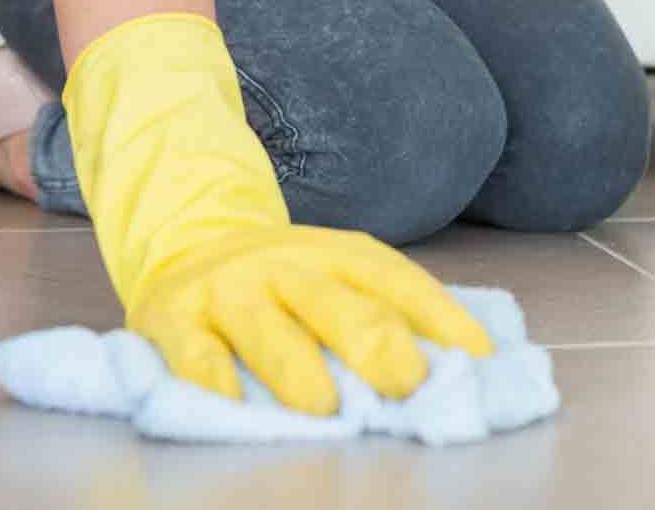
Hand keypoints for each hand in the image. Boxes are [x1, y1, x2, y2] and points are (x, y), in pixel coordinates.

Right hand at [127, 222, 492, 416]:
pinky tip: (234, 408)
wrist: (188, 244)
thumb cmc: (284, 283)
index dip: (441, 319)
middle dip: (378, 344)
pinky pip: (196, 353)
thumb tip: (458, 370)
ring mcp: (231, 289)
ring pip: (269, 329)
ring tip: (326, 409)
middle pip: (338, 303)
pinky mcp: (175, 317)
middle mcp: (286, 264)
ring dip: (300, 370)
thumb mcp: (336, 278)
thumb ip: (383, 314)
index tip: (479, 361)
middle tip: (409, 384)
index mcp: (340, 254)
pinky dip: (215, 381)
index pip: (398, 282)